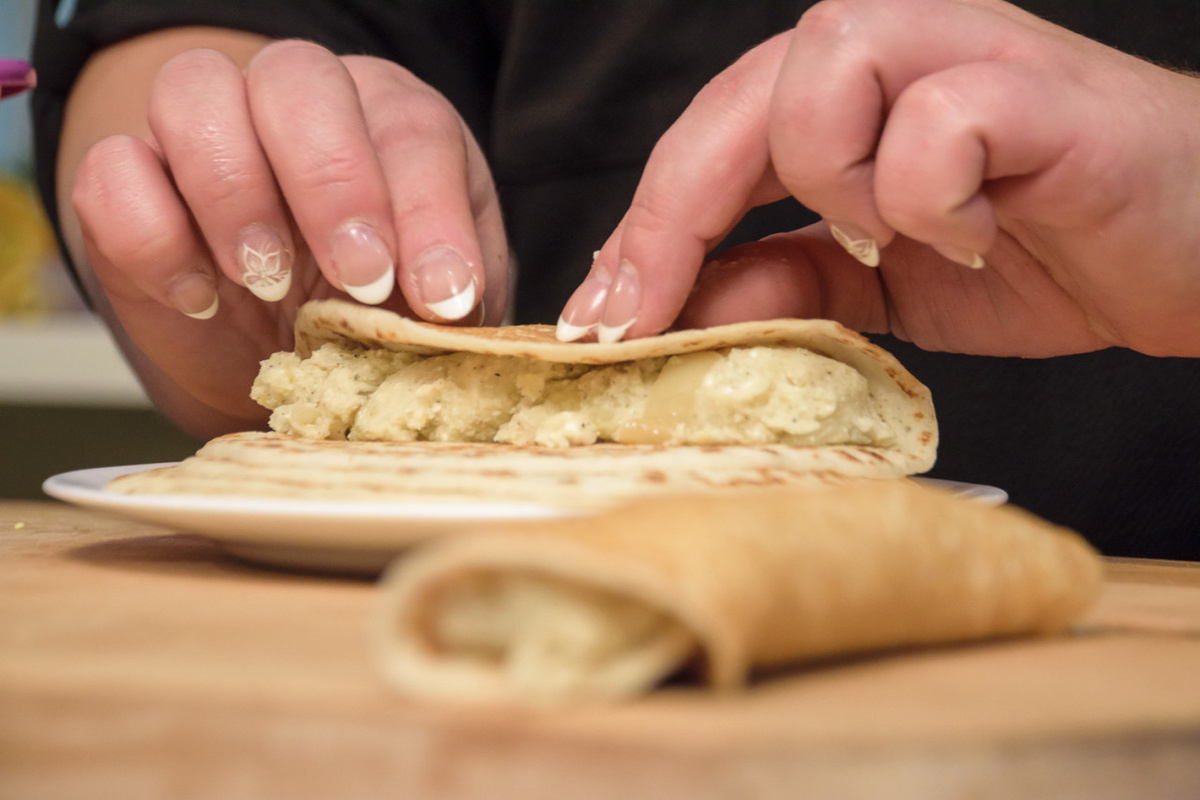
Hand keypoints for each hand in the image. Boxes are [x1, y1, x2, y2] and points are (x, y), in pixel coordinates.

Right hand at [63, 33, 507, 435]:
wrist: (285, 357)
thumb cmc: (373, 314)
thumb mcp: (432, 310)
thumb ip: (448, 300)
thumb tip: (447, 309)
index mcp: (388, 122)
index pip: (411, 126)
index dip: (428, 211)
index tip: (440, 297)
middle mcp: (295, 106)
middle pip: (298, 76)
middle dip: (333, 180)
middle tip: (360, 279)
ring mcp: (202, 134)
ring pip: (194, 91)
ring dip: (236, 192)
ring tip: (271, 283)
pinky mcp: (128, 185)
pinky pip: (113, 170)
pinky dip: (155, 237)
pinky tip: (202, 300)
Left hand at [558, 0, 1199, 358]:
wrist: (1192, 252)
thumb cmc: (1045, 248)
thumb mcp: (883, 287)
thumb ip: (791, 282)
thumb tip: (689, 306)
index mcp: (846, 94)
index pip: (708, 140)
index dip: (645, 229)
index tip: (604, 319)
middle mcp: (892, 49)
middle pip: (736, 94)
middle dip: (672, 214)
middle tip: (642, 314)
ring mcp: (963, 53)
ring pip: (821, 67)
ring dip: (824, 176)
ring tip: (881, 239)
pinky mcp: (1037, 89)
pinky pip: (936, 118)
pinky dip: (928, 192)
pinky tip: (966, 231)